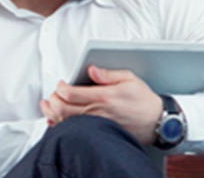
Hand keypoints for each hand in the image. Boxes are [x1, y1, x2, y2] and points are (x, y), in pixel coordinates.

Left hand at [40, 66, 162, 143]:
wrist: (155, 122)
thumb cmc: (143, 101)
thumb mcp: (130, 80)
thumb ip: (108, 74)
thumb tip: (91, 69)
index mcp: (103, 97)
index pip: (69, 93)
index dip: (60, 87)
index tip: (62, 83)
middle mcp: (96, 112)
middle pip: (61, 108)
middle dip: (53, 99)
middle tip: (55, 93)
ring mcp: (95, 125)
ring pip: (63, 121)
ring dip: (51, 112)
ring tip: (49, 104)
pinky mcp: (96, 133)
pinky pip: (71, 132)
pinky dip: (59, 126)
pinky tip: (56, 120)